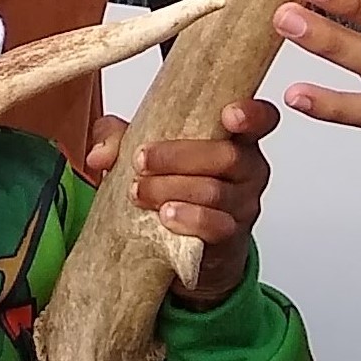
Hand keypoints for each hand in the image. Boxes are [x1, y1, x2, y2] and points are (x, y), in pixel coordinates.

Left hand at [84, 98, 277, 304]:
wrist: (182, 247)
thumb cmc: (172, 186)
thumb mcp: (146, 153)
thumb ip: (118, 139)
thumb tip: (98, 153)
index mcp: (235, 139)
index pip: (261, 119)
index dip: (251, 114)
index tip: (228, 115)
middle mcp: (247, 169)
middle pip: (226, 156)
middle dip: (178, 156)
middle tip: (141, 160)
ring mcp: (243, 204)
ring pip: (215, 192)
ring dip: (171, 189)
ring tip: (139, 191)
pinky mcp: (231, 237)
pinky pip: (216, 226)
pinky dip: (189, 219)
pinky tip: (166, 216)